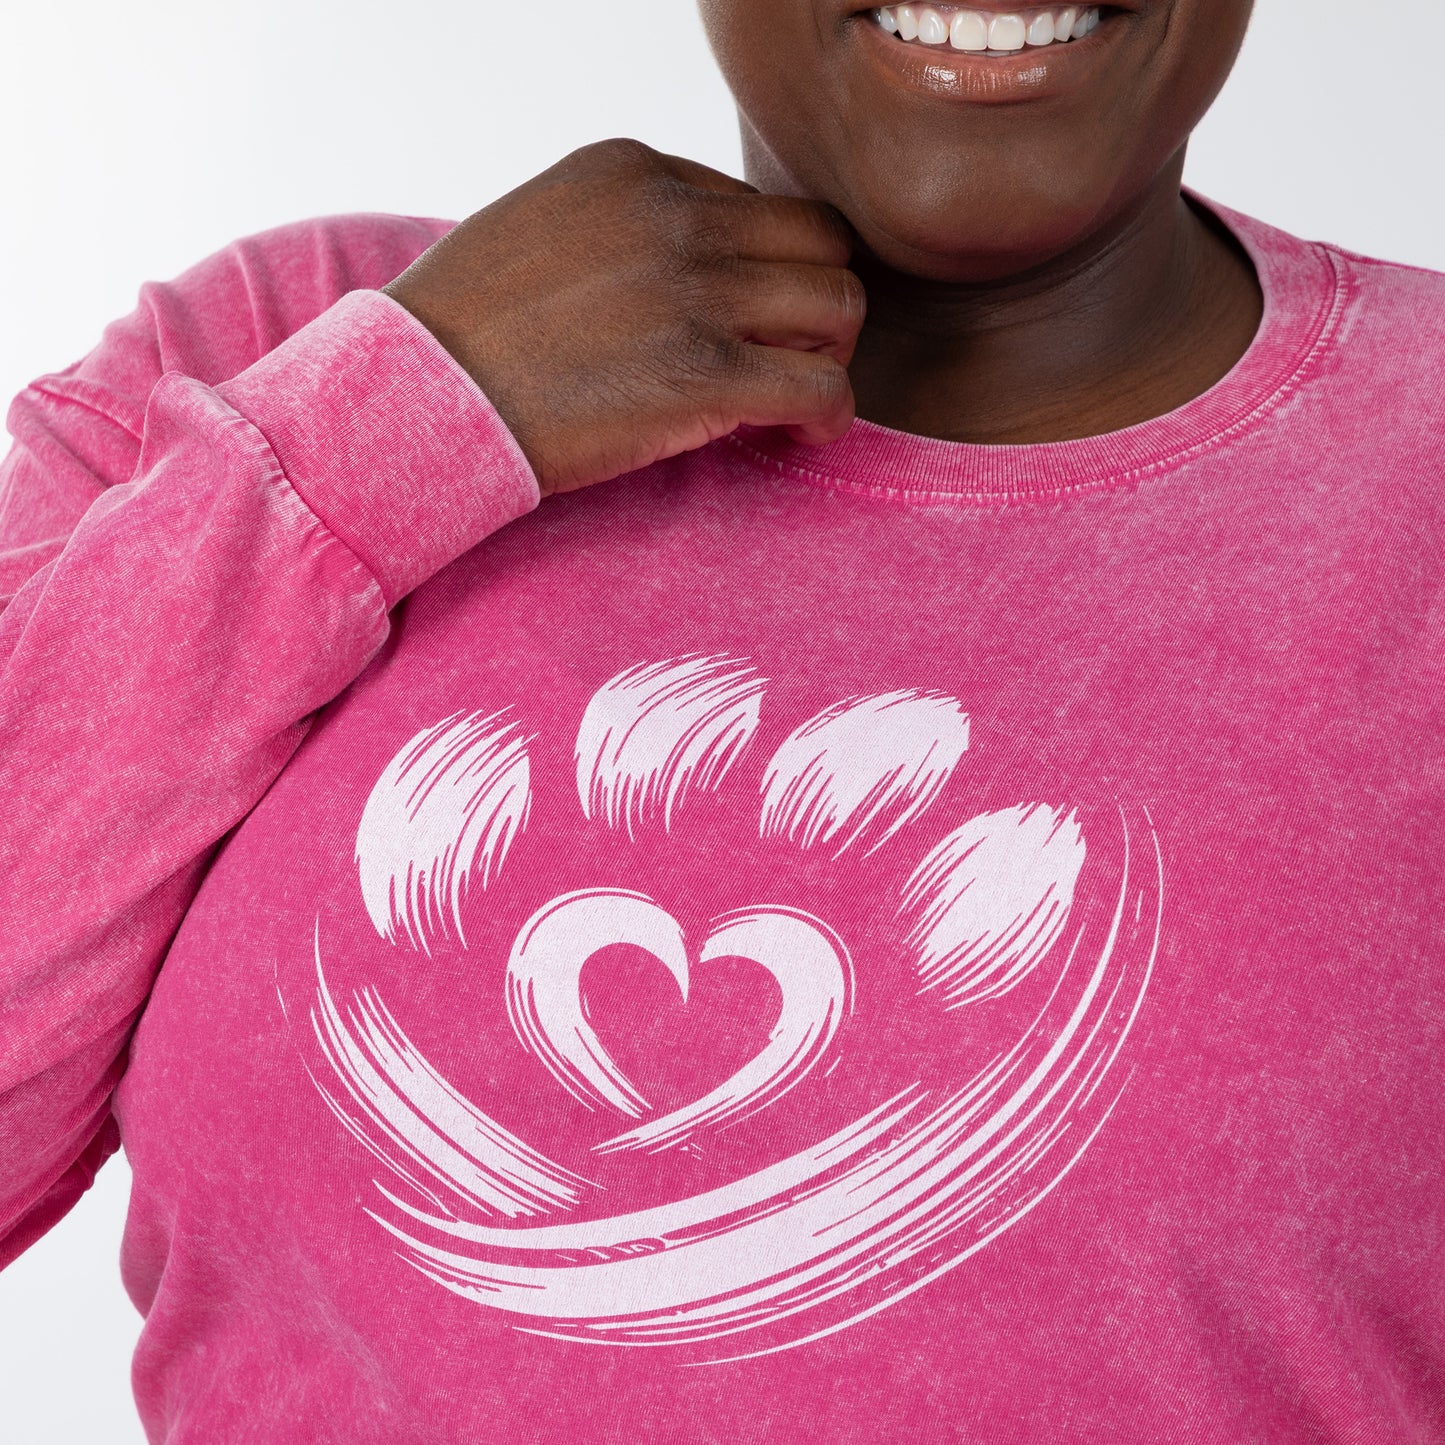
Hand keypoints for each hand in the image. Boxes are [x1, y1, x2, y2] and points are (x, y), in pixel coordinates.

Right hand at [382, 139, 863, 497]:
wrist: (419, 395)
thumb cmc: (465, 332)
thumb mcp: (542, 232)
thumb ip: (622, 234)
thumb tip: (683, 273)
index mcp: (637, 173)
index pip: (754, 207)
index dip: (760, 271)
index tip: (738, 322)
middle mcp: (678, 217)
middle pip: (819, 243)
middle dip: (814, 301)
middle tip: (788, 355)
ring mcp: (696, 293)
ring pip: (838, 306)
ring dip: (828, 355)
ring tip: (792, 398)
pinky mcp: (705, 376)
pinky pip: (823, 386)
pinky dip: (828, 416)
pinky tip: (802, 435)